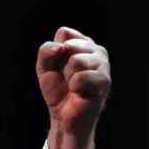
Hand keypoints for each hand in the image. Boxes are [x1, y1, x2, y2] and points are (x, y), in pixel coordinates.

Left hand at [36, 27, 111, 148]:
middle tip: (66, 78)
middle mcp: (97, 50)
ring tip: (73, 85)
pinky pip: (80, 77)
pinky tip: (79, 92)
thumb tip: (59, 48)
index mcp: (83, 44)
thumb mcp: (44, 67)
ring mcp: (103, 64)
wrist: (63, 115)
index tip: (57, 66)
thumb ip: (46, 51)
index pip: (64, 32)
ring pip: (75, 60)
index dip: (54, 51)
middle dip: (60, 65)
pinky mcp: (105, 80)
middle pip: (70, 44)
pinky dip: (74, 86)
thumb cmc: (57, 90)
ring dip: (67, 76)